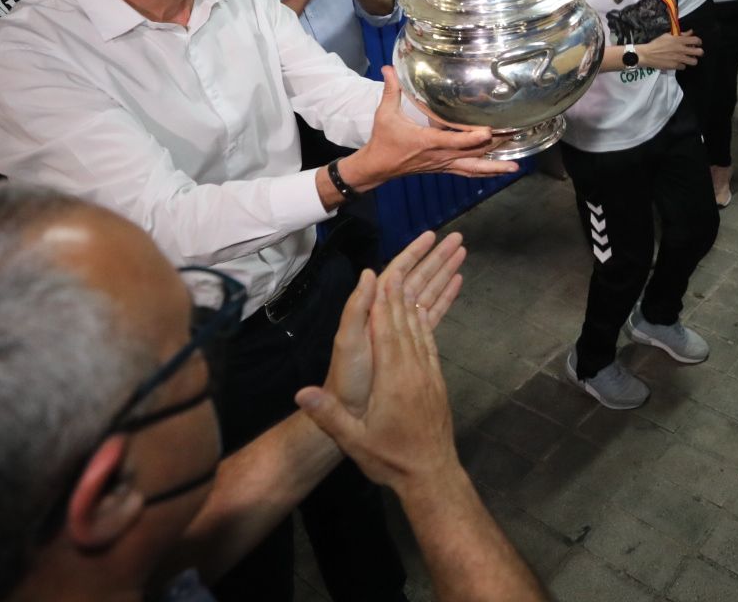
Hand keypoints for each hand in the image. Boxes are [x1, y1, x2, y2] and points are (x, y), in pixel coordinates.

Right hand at [295, 265, 459, 494]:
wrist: (432, 474)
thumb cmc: (390, 458)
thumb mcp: (354, 441)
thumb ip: (330, 416)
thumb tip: (300, 393)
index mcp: (394, 379)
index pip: (387, 332)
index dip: (382, 304)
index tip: (378, 276)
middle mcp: (414, 369)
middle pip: (405, 323)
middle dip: (400, 293)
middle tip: (397, 263)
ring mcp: (429, 374)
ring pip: (421, 329)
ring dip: (414, 302)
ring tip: (409, 279)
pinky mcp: (436, 381)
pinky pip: (430, 344)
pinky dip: (424, 324)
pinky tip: (421, 315)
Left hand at [323, 230, 467, 414]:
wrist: (352, 412)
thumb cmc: (349, 379)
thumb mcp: (347, 342)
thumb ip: (357, 307)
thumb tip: (369, 272)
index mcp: (374, 308)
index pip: (398, 272)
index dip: (415, 253)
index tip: (433, 236)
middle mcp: (389, 312)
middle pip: (417, 277)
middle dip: (437, 258)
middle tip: (458, 239)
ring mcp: (402, 326)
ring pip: (427, 290)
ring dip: (444, 272)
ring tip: (462, 255)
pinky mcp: (412, 341)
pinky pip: (432, 312)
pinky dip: (445, 296)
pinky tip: (457, 284)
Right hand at [349, 67, 515, 184]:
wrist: (378, 167)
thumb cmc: (383, 140)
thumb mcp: (385, 114)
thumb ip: (390, 90)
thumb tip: (389, 68)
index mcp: (428, 141)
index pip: (454, 141)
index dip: (472, 138)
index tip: (488, 132)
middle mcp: (440, 155)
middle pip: (472, 154)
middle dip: (494, 147)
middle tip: (515, 138)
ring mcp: (444, 164)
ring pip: (473, 168)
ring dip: (494, 167)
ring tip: (514, 165)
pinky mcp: (445, 168)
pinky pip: (468, 172)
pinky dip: (485, 172)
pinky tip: (500, 171)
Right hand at [637, 30, 702, 70]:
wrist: (647, 54)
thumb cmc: (657, 43)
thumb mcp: (668, 36)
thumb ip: (681, 35)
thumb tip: (690, 32)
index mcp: (679, 40)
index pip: (696, 40)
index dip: (699, 42)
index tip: (697, 43)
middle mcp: (681, 49)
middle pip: (699, 52)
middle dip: (699, 52)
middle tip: (695, 52)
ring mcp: (679, 58)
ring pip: (694, 61)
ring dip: (692, 60)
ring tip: (688, 58)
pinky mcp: (675, 66)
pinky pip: (684, 67)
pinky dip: (682, 65)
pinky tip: (678, 62)